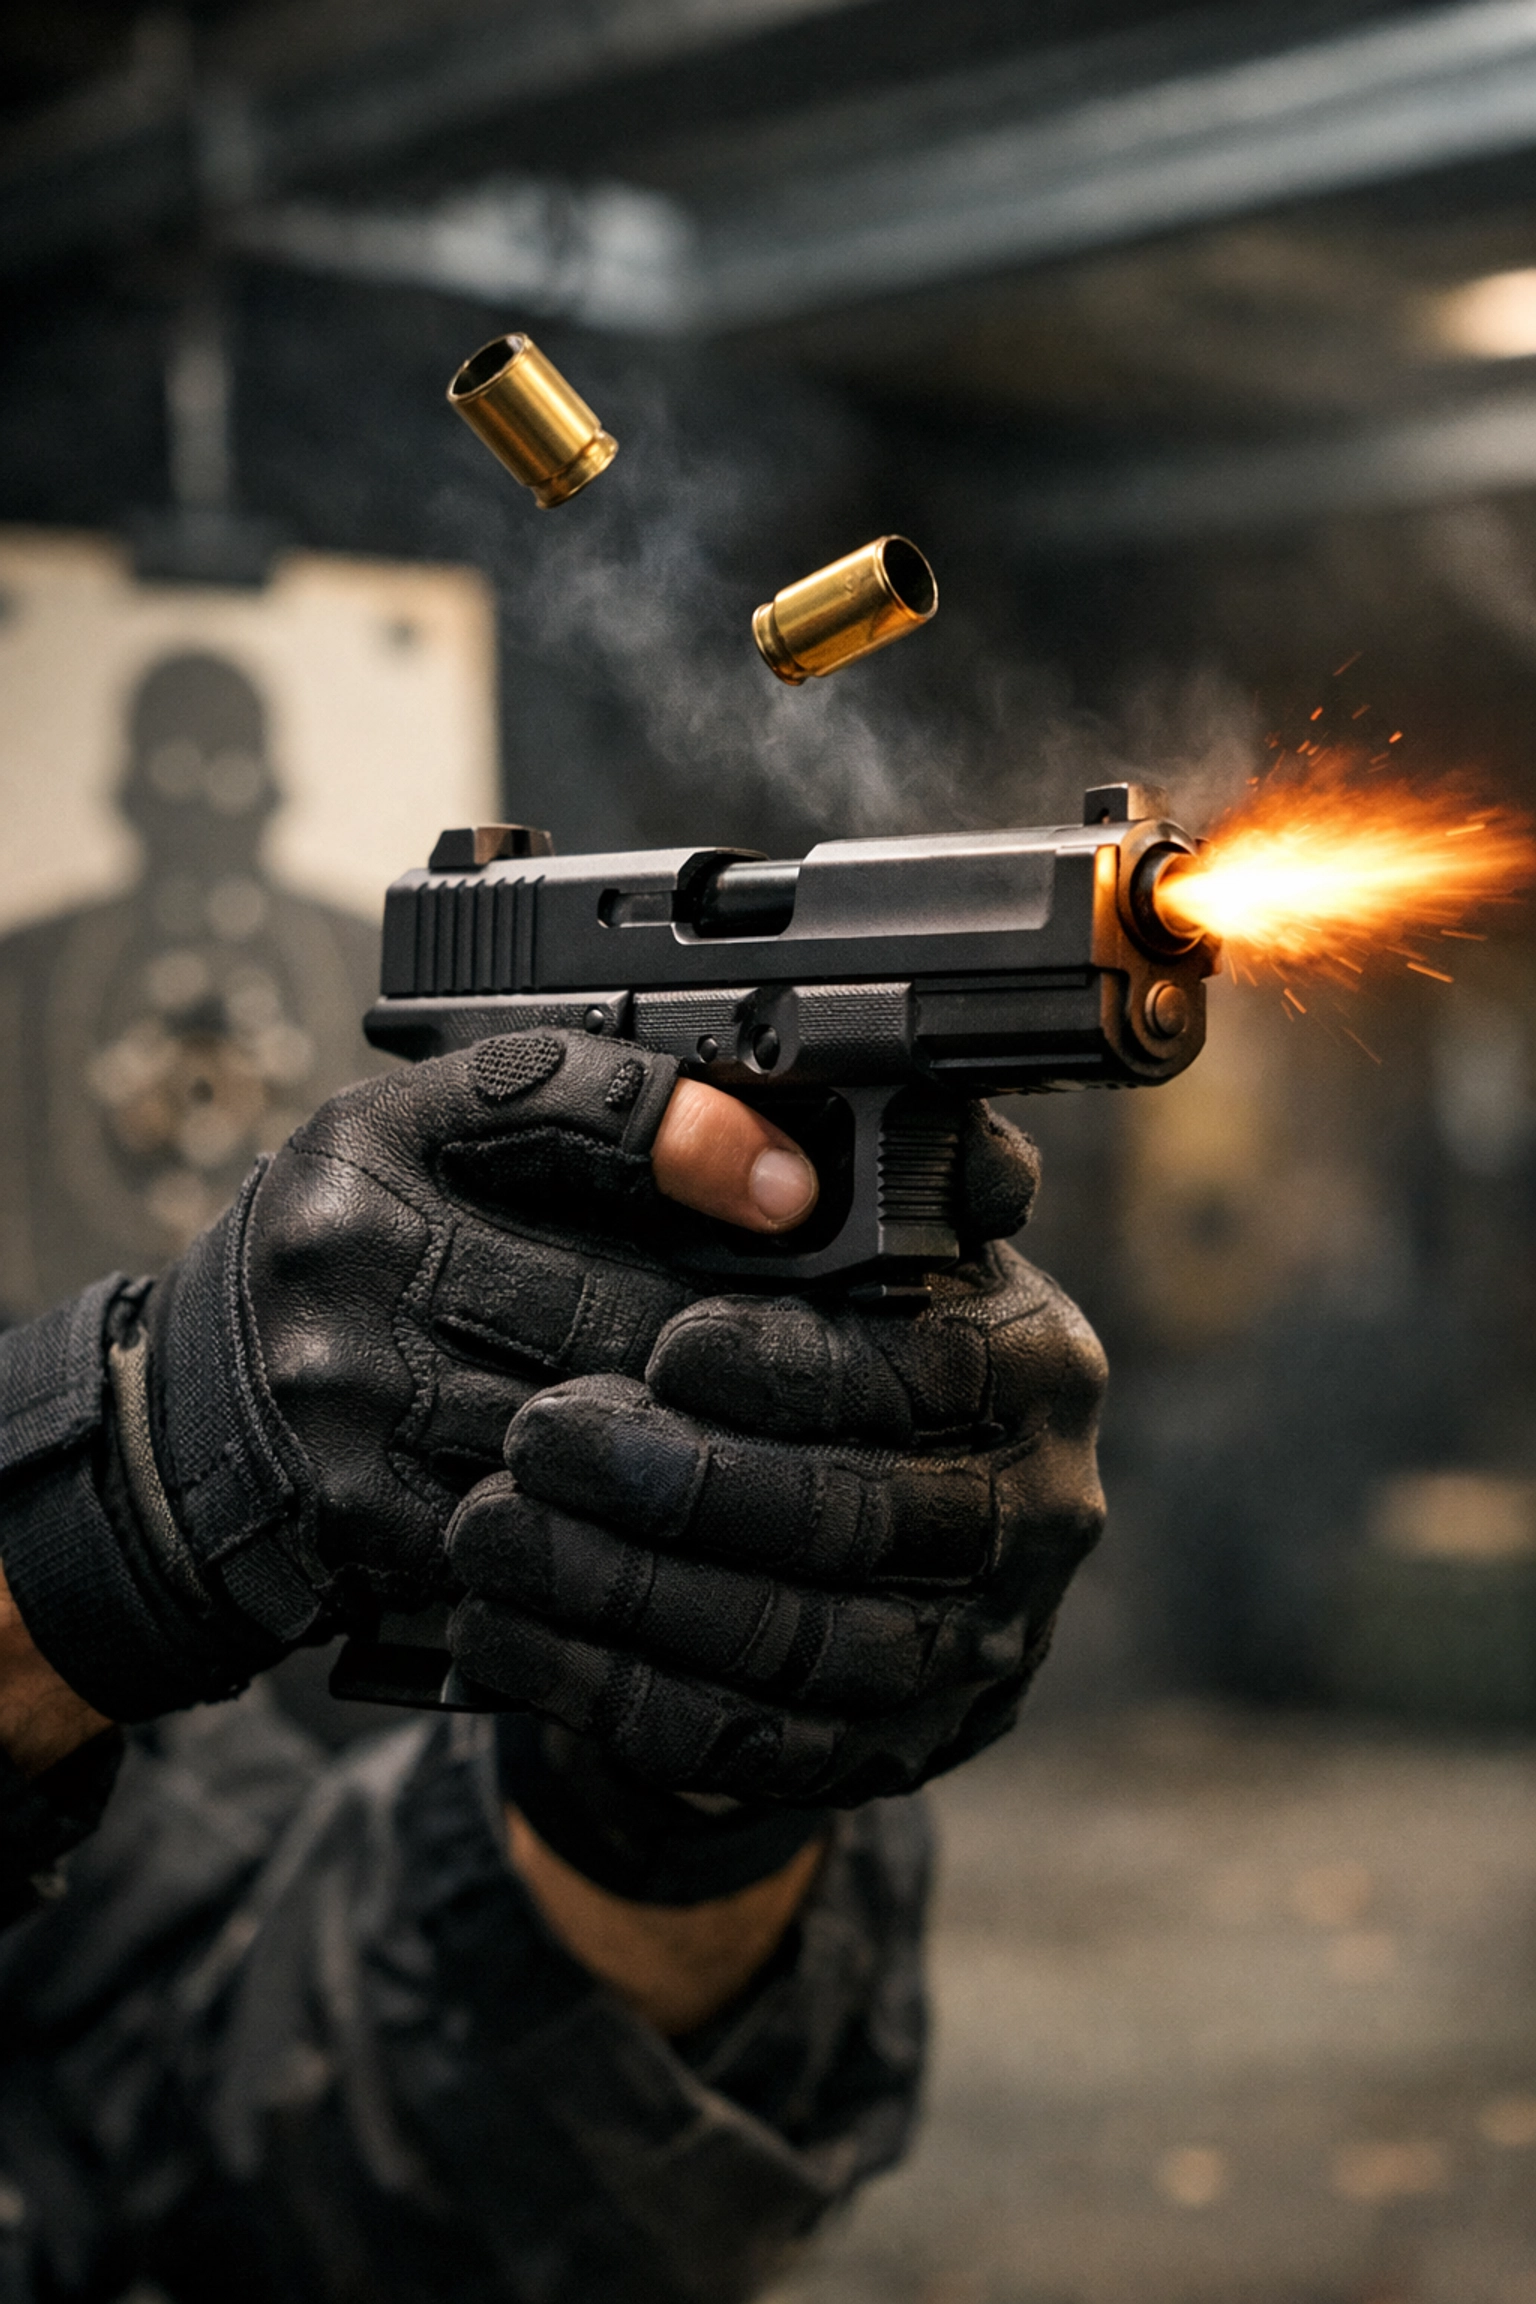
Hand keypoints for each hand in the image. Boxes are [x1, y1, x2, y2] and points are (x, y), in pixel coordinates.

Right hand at [0, 1032, 813, 1729]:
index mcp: (376, 1136)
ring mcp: (348, 1382)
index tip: (792, 1186)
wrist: (177, 1424)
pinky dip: (610, 1513)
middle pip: (601, 1294)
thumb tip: (756, 1155)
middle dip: (718, 1330)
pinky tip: (662, 1512)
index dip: (689, 1134)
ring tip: (762, 1437)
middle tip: (812, 1351)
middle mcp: (349, 1245)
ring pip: (585, 1413)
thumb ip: (554, 1137)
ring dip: (685, 1431)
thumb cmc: (335, 1270)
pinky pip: (538, 1513)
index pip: (551, 1095)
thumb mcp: (411, 1157)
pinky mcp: (358, 1502)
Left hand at [446, 1110, 1106, 1805]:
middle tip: (535, 1437)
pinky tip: (503, 1629)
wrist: (858, 1526)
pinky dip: (607, 1689)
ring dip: (622, 1592)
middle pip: (853, 1517)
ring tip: (491, 1532)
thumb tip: (849, 1106)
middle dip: (678, 1481)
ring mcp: (968, 1654)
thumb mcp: (875, 1238)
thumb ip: (874, 1163)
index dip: (789, 1366)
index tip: (665, 1346)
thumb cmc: (847, 1336)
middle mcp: (1033, 1518)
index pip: (925, 1372)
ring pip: (788, 1644)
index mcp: (1038, 1369)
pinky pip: (737, 1742)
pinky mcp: (883, 1751)